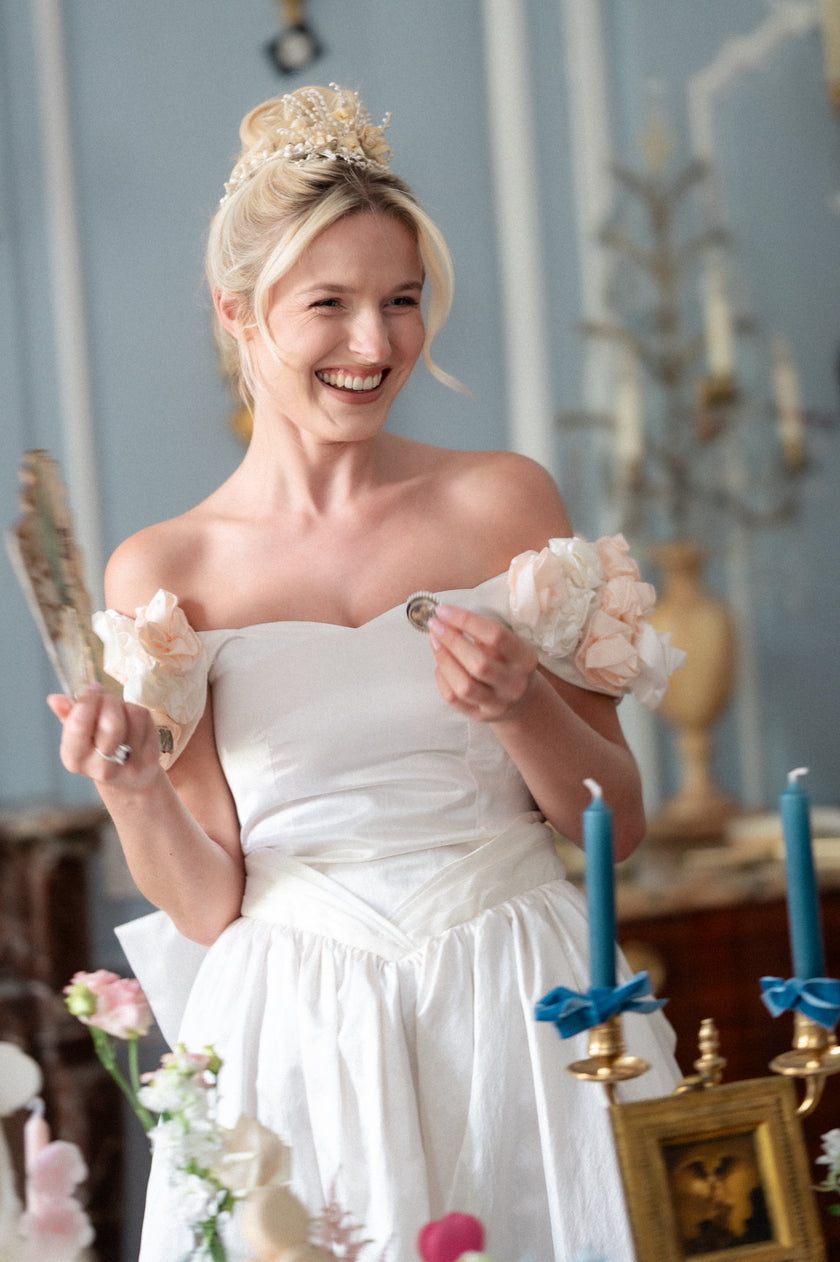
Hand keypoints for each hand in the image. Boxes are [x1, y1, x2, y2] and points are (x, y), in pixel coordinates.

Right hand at [47, 685, 161, 788]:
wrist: (128, 781)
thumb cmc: (98, 750)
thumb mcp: (78, 737)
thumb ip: (66, 716)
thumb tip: (55, 699)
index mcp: (75, 760)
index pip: (79, 724)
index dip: (87, 700)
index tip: (92, 689)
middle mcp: (101, 767)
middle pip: (111, 721)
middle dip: (108, 701)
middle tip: (106, 700)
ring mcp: (129, 765)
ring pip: (132, 714)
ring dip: (124, 705)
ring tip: (118, 712)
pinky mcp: (150, 758)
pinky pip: (146, 719)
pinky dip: (138, 711)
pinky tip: (132, 721)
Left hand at [427, 604, 538, 721]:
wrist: (522, 701)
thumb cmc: (508, 663)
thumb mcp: (509, 644)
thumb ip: (484, 632)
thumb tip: (447, 617)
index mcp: (525, 658)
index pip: (496, 635)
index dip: (466, 620)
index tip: (443, 609)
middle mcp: (513, 683)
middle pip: (479, 663)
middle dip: (451, 640)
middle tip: (435, 624)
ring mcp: (497, 703)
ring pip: (464, 685)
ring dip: (444, 660)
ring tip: (434, 641)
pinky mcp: (480, 716)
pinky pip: (453, 699)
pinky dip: (442, 678)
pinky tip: (440, 664)